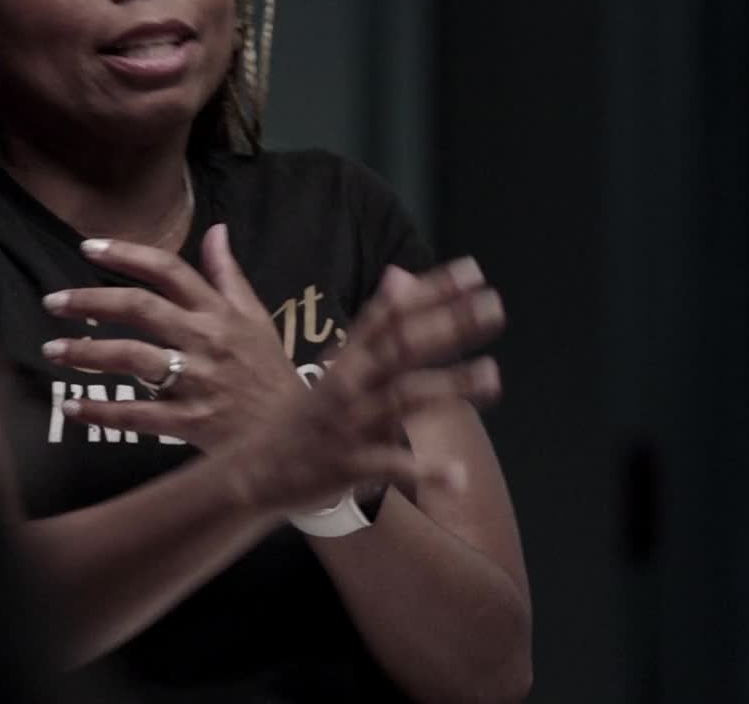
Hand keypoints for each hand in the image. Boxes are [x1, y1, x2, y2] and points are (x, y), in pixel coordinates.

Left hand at [41, 223, 312, 449]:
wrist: (297, 436)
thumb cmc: (269, 373)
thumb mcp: (256, 318)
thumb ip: (229, 275)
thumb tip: (217, 229)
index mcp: (219, 312)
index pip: (168, 270)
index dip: (126, 254)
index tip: (86, 248)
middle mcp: (205, 339)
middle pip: (140, 309)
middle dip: (91, 301)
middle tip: (53, 302)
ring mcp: (197, 381)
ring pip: (131, 358)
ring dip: (86, 353)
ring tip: (52, 350)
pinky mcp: (190, 422)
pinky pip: (137, 414)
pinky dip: (101, 411)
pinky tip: (71, 407)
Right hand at [225, 258, 506, 515]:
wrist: (254, 470)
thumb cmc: (304, 416)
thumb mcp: (336, 365)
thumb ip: (373, 324)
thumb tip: (399, 275)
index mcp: (346, 360)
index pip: (392, 314)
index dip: (430, 291)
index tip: (472, 272)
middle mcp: (348, 385)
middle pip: (401, 347)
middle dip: (447, 325)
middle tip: (494, 306)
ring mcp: (348, 424)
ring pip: (401, 398)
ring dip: (448, 386)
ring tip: (492, 375)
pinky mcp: (348, 464)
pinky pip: (390, 466)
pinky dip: (424, 471)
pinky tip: (459, 476)